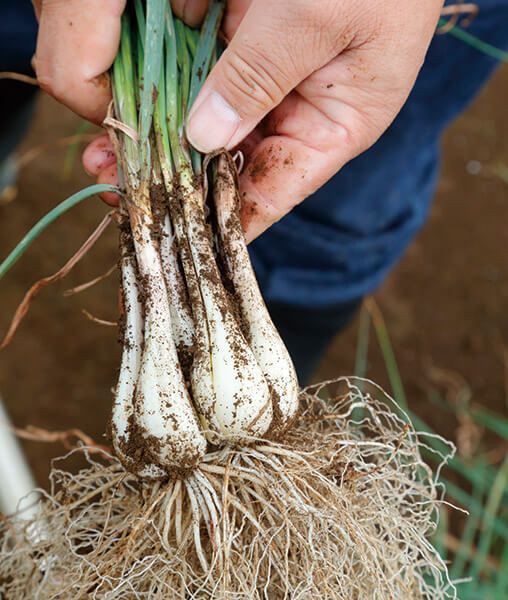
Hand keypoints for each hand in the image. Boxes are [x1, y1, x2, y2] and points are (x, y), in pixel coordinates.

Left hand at [36, 0, 443, 241]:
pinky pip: (199, 71)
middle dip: (178, 175)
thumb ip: (258, 77)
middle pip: (231, 161)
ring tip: (110, 153)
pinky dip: (167, 84)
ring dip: (162, 134)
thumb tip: (201, 137)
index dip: (223, 220)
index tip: (172, 234)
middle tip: (121, 185)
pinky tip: (130, 101)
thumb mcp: (316, 20)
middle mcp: (297, 110)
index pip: (271, 193)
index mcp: (333, 127)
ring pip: (208, 120)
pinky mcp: (244, 37)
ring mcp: (268, 75)